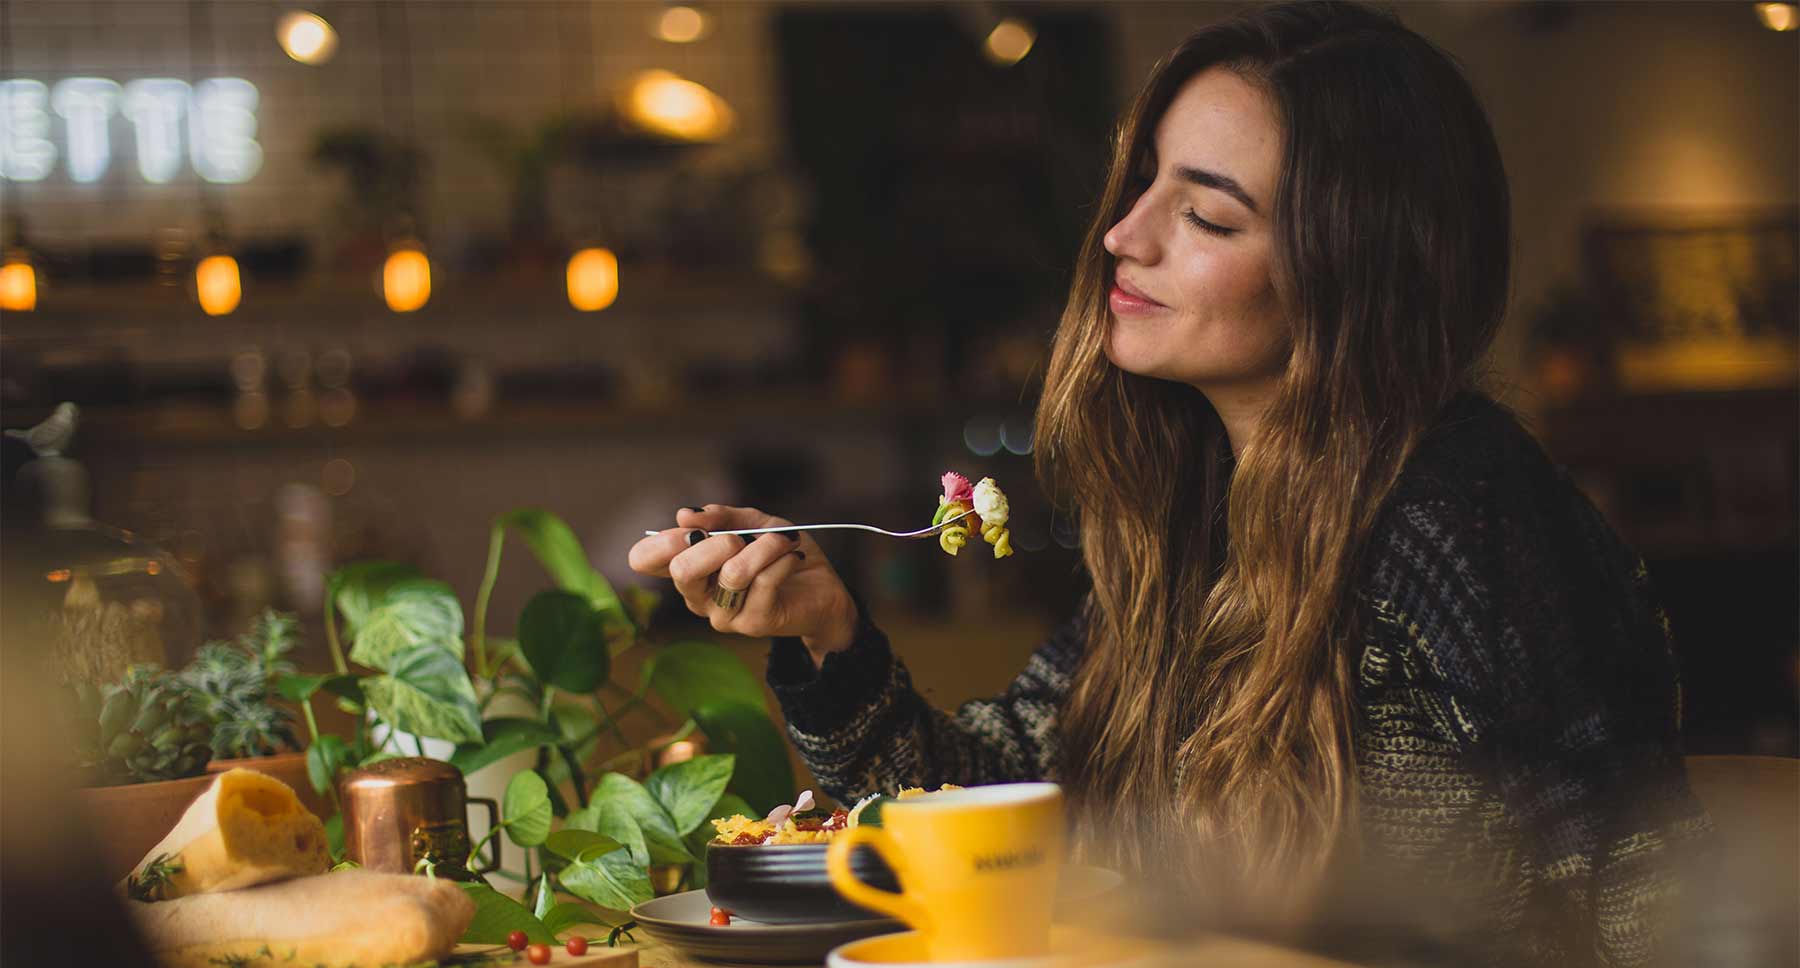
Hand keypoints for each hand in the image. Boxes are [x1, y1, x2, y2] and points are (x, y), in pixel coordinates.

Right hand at [627, 505, 858, 662]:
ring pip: (732, 573)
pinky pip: (764, 581)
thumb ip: (721, 516)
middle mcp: (697, 597)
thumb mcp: (752, 523)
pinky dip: (782, 558)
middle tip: (741, 537)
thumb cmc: (780, 554)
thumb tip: (685, 515)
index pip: (643, 560)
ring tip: (783, 540)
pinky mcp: (753, 623)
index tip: (693, 528)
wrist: (822, 588)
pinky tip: (793, 556)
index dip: (662, 540)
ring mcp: (723, 615)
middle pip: (682, 570)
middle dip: (716, 542)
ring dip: (764, 547)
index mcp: (688, 569)